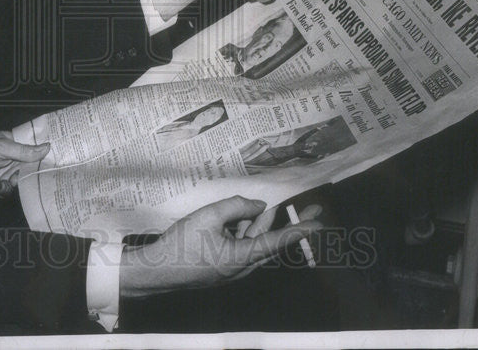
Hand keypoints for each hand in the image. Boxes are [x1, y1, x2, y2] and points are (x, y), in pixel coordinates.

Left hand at [0, 130, 49, 198]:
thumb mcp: (2, 147)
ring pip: (24, 185)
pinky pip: (9, 193)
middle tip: (34, 178)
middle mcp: (19, 162)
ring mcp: (11, 175)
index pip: (41, 152)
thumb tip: (47, 148)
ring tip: (2, 180)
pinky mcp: (2, 188)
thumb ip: (24, 151)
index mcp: (21, 148)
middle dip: (36, 176)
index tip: (60, 163)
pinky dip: (1, 189)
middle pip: (36, 171)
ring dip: (14, 184)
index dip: (50, 158)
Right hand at [119, 196, 321, 297]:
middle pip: (270, 240)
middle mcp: (243, 267)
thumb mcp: (208, 216)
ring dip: (259, 223)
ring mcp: (233, 268)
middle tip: (313, 208)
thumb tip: (257, 206)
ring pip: (255, 242)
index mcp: (242, 258)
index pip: (277, 241)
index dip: (300, 230)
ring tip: (262, 206)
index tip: (320, 223)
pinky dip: (244, 230)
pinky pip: (241, 246)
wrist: (157, 271)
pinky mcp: (223, 267)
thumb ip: (236, 207)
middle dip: (289, 222)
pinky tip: (237, 216)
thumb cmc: (181, 245)